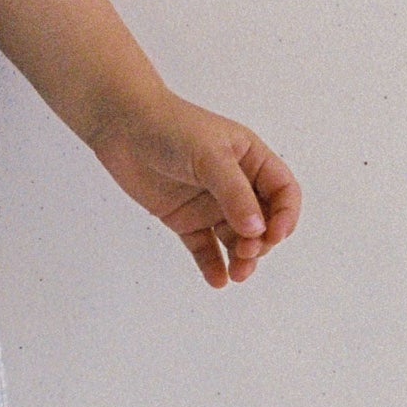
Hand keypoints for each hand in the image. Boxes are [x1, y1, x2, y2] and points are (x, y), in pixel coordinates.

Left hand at [92, 88, 301, 289]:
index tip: (273, 234)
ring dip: (242, 259)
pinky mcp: (185, 219)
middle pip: (263, 222)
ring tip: (237, 274)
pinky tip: (218, 280)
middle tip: (246, 251)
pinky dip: (213, 265)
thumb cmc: (169, 127)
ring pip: (237, 240)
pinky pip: (205, 248)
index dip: (285, 216)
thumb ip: (234, 193)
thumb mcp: (209, 155)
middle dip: (261, 242)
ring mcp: (210, 204)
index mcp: (251, 159)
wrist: (120, 125)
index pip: (283, 192)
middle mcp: (235, 184)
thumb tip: (257, 230)